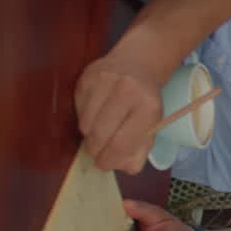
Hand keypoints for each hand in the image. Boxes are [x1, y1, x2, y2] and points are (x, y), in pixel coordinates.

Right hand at [75, 50, 166, 173]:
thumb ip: (140, 148)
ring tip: (99, 131)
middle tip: (97, 154)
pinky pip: (77, 109)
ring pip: (85, 124)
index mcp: (148, 107)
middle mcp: (127, 91)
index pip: (122, 143)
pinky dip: (84, 118)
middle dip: (96, 151)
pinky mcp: (86, 77)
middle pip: (99, 135)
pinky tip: (95, 113)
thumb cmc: (146, 100)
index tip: (104, 165)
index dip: (110, 160)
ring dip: (89, 135)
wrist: (138, 62)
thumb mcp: (153, 124)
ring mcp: (105, 82)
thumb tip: (124, 167)